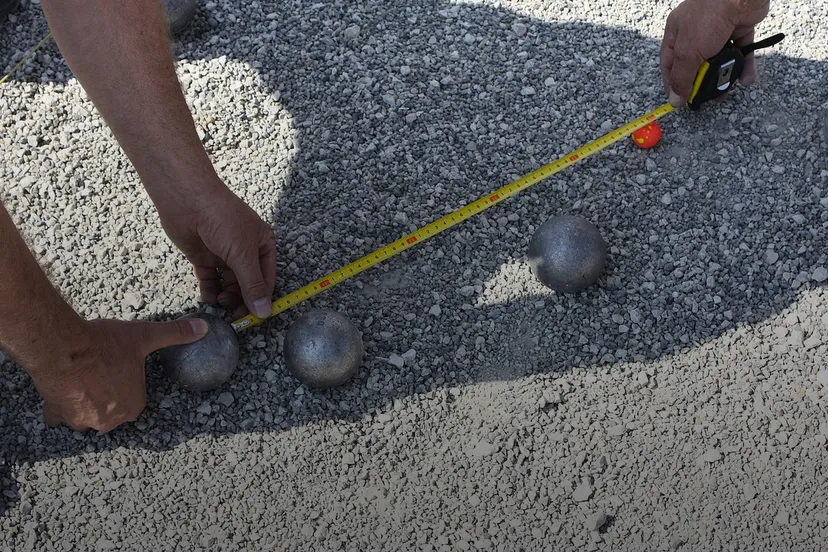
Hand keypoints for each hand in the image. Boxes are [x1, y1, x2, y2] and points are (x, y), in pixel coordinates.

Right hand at [31, 317, 208, 432]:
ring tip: (82, 379)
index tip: (118, 370)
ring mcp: (82, 420)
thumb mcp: (145, 335)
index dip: (125, 383)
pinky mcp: (57, 415)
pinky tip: (62, 388)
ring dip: (83, 402)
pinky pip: (59, 415)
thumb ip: (175, 333)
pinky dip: (60, 406)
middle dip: (105, 395)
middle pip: (110, 411)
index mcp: (132, 406)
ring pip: (85, 415)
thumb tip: (203, 328)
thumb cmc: (105, 343)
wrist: (63, 347)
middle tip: (99, 372)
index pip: (133, 400)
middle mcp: (109, 420)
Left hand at [157, 181, 276, 319]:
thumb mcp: (243, 254)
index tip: (255, 317)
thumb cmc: (222, 219)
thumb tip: (264, 312)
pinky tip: (208, 297)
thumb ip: (252, 285)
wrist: (187, 200)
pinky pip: (211, 280)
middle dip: (242, 300)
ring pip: (229, 284)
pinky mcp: (204, 257)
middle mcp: (246, 251)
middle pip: (248, 284)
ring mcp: (224, 254)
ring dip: (226, 296)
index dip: (262, 298)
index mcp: (263, 245)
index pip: (267, 279)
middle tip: (234, 316)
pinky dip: (210, 290)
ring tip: (220, 303)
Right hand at [660, 0, 769, 106]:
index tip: (679, 100)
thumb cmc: (709, 15)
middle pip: (695, 64)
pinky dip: (744, 65)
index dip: (673, 83)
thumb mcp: (688, 53)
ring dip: (724, 75)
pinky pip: (740, 51)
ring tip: (728, 89)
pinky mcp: (738, 28)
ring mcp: (718, 30)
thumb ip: (681, 78)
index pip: (670, 63)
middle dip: (701, 82)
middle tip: (706, 98)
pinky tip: (746, 78)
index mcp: (676, 32)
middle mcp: (695, 31)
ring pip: (719, 59)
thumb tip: (675, 99)